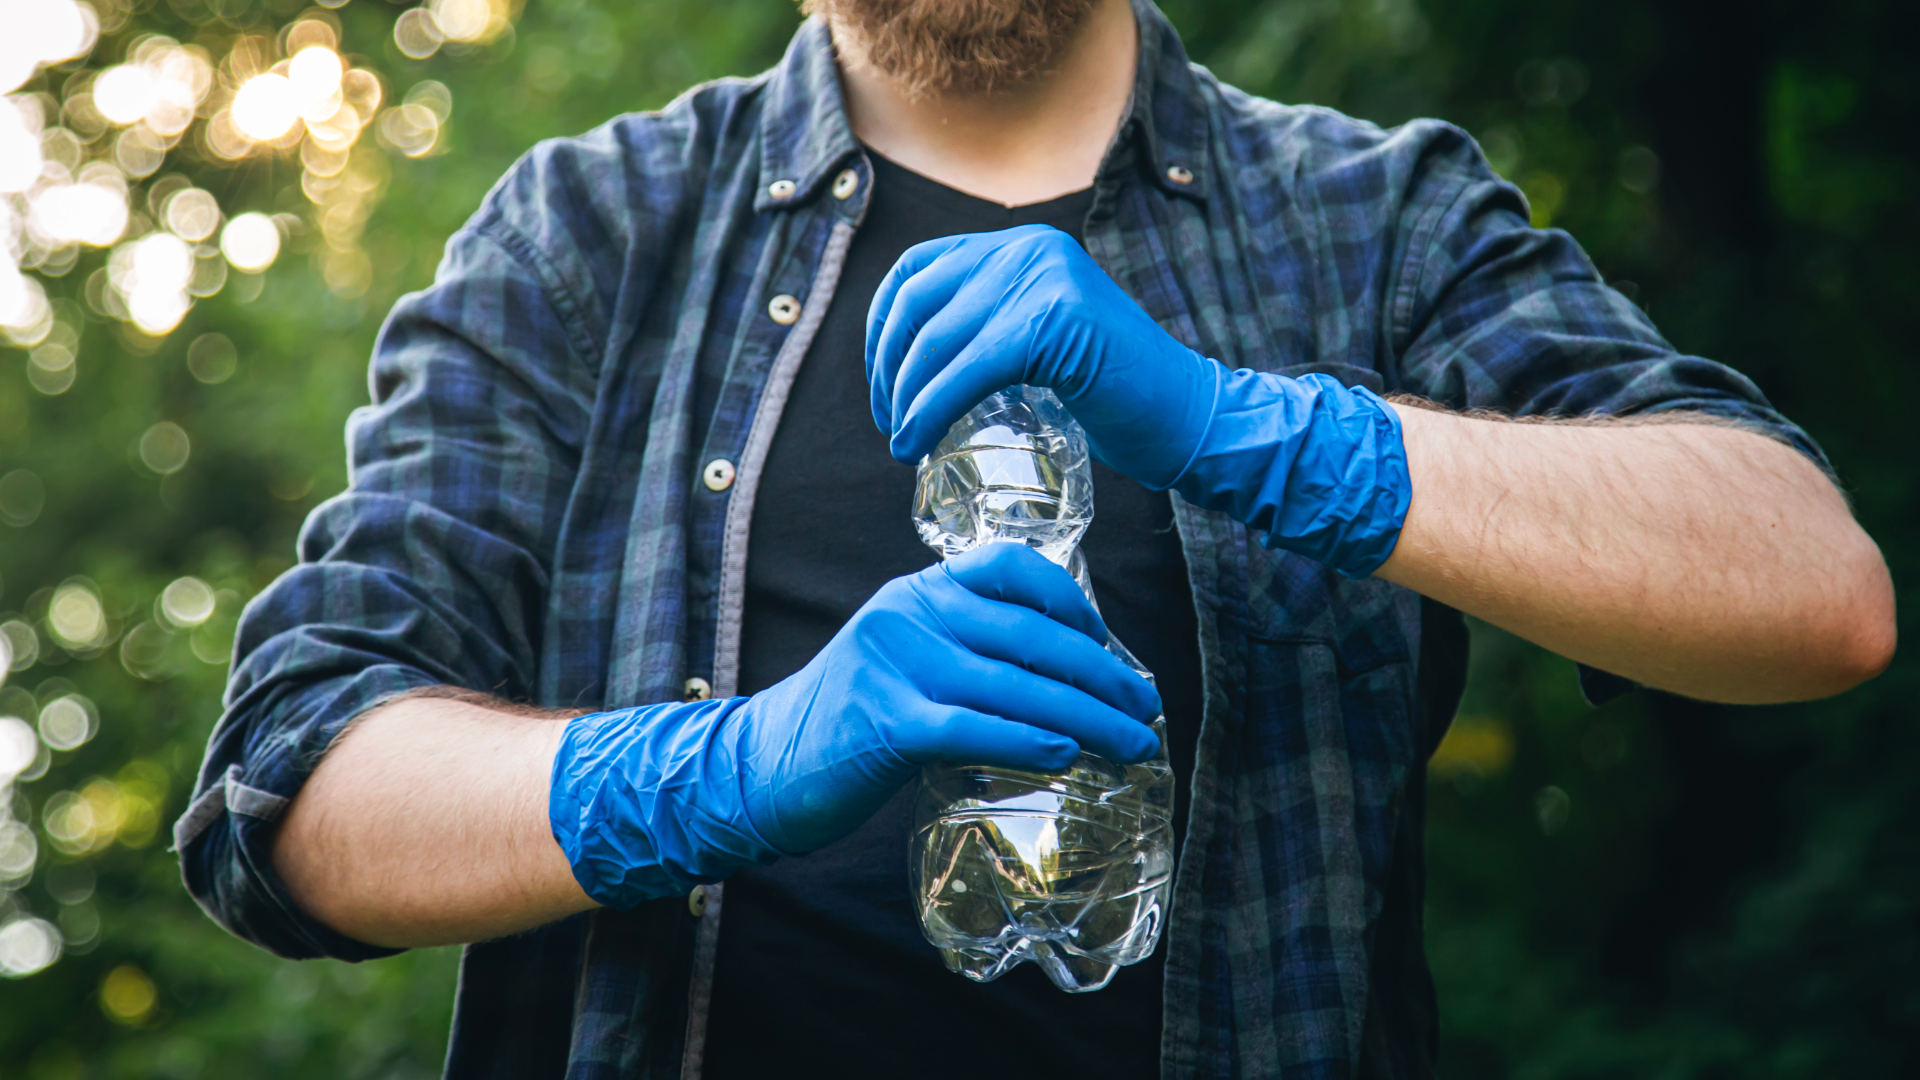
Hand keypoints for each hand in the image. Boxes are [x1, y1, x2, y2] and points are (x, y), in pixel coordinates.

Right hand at [549, 543, 1161, 908]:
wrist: (764, 762)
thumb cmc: (854, 719)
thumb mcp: (910, 660)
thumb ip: (970, 650)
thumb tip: (1070, 675)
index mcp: (919, 591)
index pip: (1011, 568)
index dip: (1072, 602)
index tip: (1111, 646)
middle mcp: (908, 614)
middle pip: (1029, 634)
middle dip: (1102, 673)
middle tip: (1146, 708)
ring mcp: (893, 665)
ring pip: (1013, 684)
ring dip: (1086, 716)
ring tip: (1130, 743)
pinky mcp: (884, 722)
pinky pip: (972, 727)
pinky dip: (1026, 740)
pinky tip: (1065, 754)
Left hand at [866, 224, 1411, 576]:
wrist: (1189, 417)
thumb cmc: (1116, 395)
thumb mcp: (1042, 341)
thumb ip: (990, 327)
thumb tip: (907, 360)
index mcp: (1025, 245)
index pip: (920, 267)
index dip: (883, 326)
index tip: (883, 385)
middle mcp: (1031, 248)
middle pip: (919, 301)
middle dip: (888, 368)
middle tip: (889, 422)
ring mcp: (1046, 278)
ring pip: (938, 339)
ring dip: (905, 398)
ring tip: (901, 443)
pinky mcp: (1055, 320)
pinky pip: (967, 368)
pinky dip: (931, 409)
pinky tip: (920, 443)